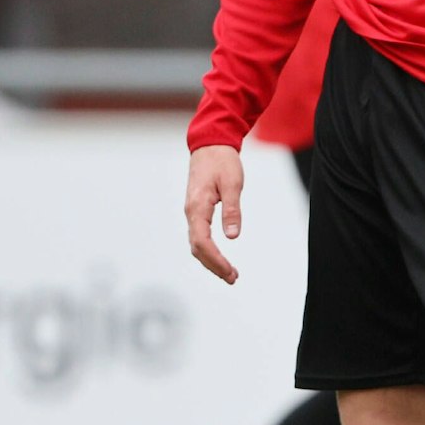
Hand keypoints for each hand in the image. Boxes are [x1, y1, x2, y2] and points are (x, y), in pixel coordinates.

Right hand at [185, 145, 244, 284]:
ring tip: (229, 273)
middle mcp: (191, 213)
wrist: (210, 145)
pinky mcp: (197, 210)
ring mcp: (192, 212)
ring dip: (211, 260)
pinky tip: (220, 257)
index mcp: (197, 207)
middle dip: (214, 266)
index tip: (230, 271)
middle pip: (197, 248)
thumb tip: (232, 237)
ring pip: (197, 244)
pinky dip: (209, 250)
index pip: (202, 242)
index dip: (215, 260)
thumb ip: (232, 210)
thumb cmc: (222, 162)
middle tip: (233, 278)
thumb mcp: (233, 184)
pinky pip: (199, 236)